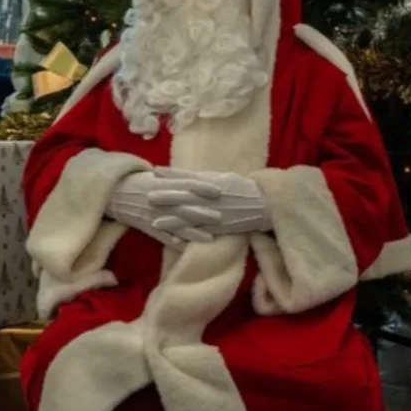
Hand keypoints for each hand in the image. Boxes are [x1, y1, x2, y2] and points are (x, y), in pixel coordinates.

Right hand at [106, 171, 223, 246]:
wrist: (118, 192)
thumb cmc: (147, 182)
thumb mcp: (163, 177)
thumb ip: (183, 179)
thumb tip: (209, 178)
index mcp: (166, 183)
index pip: (187, 183)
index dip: (203, 187)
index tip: (220, 190)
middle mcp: (161, 199)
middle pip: (184, 206)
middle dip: (203, 212)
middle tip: (222, 217)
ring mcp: (155, 214)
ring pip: (176, 224)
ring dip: (194, 232)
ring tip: (211, 237)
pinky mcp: (149, 226)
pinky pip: (163, 237)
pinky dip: (175, 242)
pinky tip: (188, 248)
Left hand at [152, 167, 272, 236]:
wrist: (264, 205)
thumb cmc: (244, 188)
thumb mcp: (225, 177)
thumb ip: (207, 178)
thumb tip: (187, 176)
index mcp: (213, 182)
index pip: (189, 177)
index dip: (172, 174)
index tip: (156, 171)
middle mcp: (212, 197)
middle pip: (186, 197)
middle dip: (166, 196)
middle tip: (147, 195)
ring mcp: (215, 214)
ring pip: (190, 217)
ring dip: (171, 220)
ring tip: (154, 222)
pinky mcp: (219, 227)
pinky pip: (200, 232)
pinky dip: (187, 236)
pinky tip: (173, 239)